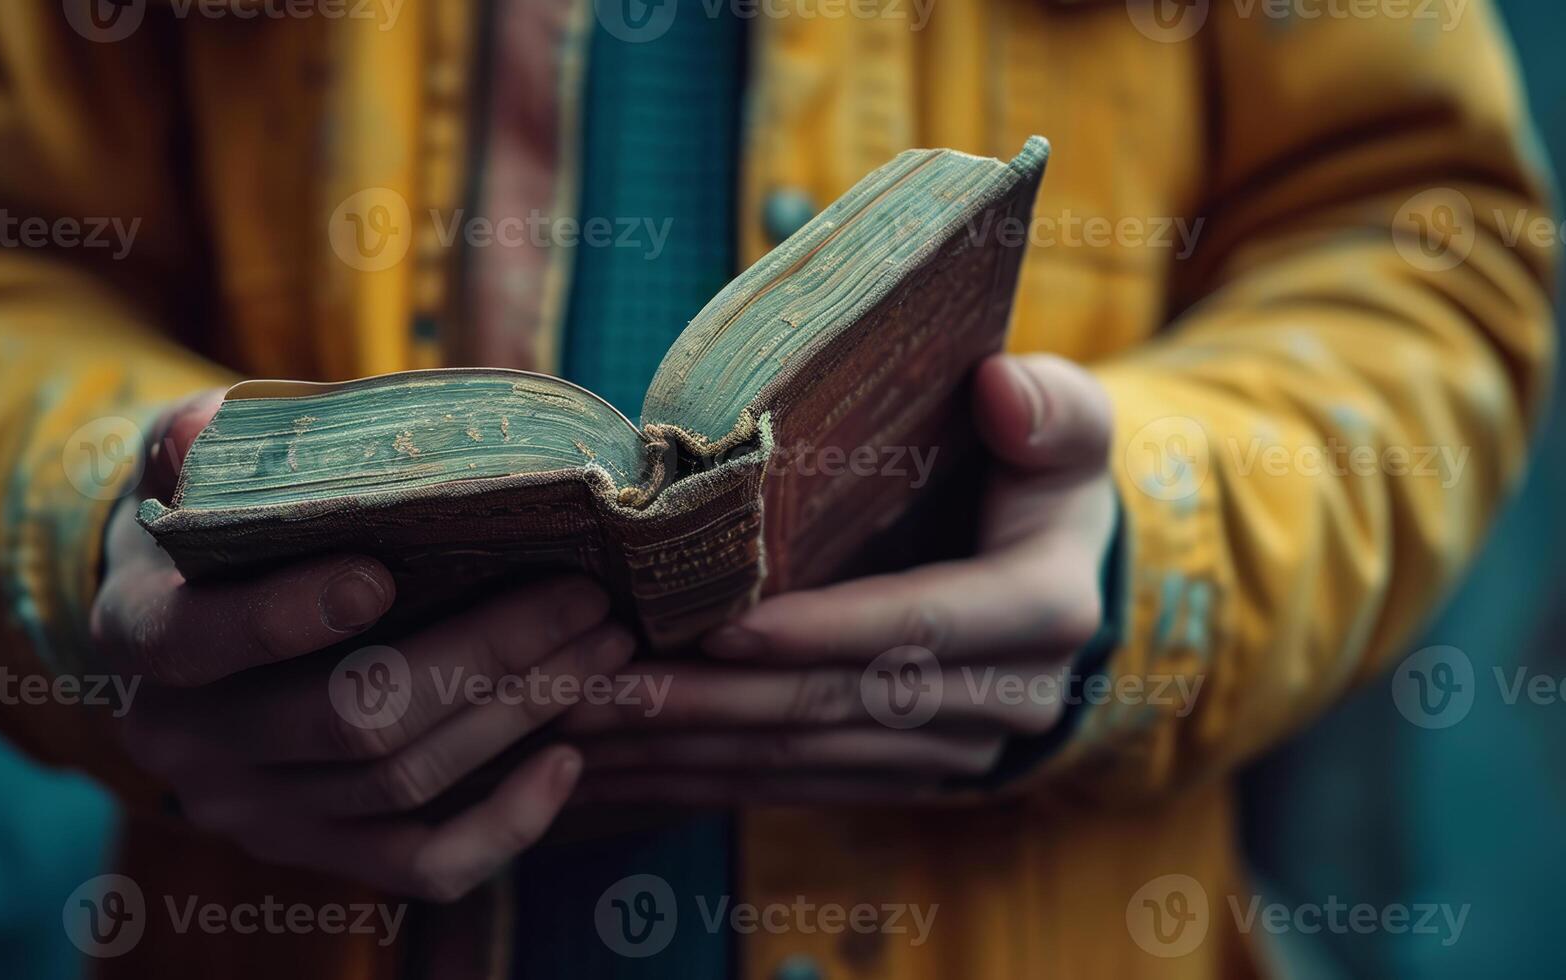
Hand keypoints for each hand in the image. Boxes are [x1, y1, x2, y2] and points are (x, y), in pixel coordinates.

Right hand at [92, 390, 635, 899]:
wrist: (183, 629)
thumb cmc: (211, 524)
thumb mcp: (181, 467)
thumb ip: (195, 442)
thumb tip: (204, 432)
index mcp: (138, 636)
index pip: (198, 641)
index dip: (285, 615)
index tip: (381, 572)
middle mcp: (185, 741)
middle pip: (344, 717)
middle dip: (482, 654)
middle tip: (584, 595)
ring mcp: (253, 809)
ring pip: (397, 784)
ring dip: (516, 715)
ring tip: (603, 647)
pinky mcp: (315, 852)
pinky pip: (419, 867)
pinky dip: (503, 826)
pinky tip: (566, 760)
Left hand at [565, 354, 1117, 805]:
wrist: (1056, 565)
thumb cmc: (1035, 467)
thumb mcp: (1063, 423)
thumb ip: (1048, 407)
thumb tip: (1001, 387)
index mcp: (1043, 610)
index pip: (918, 624)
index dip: (818, 632)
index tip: (716, 630)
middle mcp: (1007, 701)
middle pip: (836, 706)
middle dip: (709, 704)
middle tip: (597, 688)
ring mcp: (952, 754)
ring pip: (800, 758)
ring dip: (683, 750)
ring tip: (579, 725)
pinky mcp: (900, 775)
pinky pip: (790, 784)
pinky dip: (699, 776)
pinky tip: (616, 765)